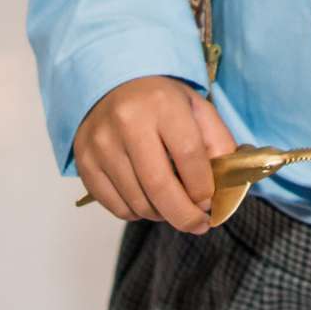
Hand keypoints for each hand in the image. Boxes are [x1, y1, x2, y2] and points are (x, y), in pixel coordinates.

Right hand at [72, 76, 237, 233]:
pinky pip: (115, 207)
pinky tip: (147, 200)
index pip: (189, 156)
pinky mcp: (84, 161)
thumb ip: (218, 143)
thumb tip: (225, 188)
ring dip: (162, 214)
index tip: (210, 202)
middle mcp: (127, 122)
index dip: (203, 187)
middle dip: (185, 216)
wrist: (112, 84)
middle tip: (199, 225)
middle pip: (160, 187)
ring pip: (137, 202)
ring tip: (172, 206)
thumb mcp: (197, 109)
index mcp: (162, 104)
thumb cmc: (160, 101)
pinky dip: (137, 213)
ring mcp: (101, 143)